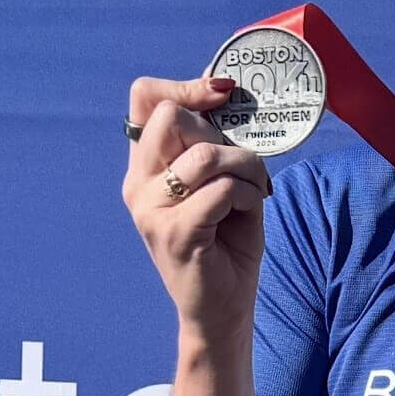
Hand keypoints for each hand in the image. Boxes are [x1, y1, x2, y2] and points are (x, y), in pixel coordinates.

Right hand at [121, 75, 272, 339]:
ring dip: (247, 168)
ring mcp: (151, 209)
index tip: (223, 95)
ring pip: (207, 154)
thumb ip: (216, 142)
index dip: (186, 86)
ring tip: (254, 193)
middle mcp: (139, 184)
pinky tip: (249, 212)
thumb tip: (227, 89)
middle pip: (174, 117)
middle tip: (244, 168)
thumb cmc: (228, 241)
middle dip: (225, 135)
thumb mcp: (223, 181)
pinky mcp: (175, 233)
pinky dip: (248, 195)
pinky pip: (222, 190)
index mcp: (147, 167)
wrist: (222, 309)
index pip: (145, 98)